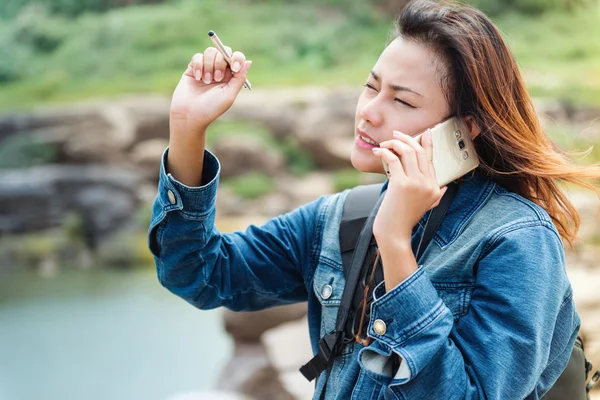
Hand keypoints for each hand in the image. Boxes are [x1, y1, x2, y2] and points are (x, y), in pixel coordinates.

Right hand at [170, 46, 251, 135]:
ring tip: (206, 81)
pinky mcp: (193, 67)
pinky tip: (197, 78)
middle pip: (224, 51)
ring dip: (209, 66)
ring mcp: (206, 67)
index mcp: (231, 76)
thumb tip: (249, 62)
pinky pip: (197, 56)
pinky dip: (198, 66)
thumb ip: (239, 79)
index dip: (237, 58)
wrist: (190, 114)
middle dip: (220, 63)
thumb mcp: (229, 95)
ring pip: (210, 52)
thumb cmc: (211, 108)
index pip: (237, 58)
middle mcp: (219, 70)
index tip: (234, 68)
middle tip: (217, 79)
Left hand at [371, 129, 446, 243]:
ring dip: (394, 144)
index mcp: (435, 187)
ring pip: (407, 152)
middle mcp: (428, 184)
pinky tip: (378, 152)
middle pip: (419, 151)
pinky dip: (385, 152)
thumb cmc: (404, 220)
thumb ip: (437, 196)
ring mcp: (416, 183)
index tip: (424, 133)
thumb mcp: (427, 207)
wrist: (394, 233)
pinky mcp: (401, 184)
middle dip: (407, 139)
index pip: (431, 159)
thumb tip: (444, 187)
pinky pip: (394, 159)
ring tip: (384, 144)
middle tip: (396, 134)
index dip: (427, 143)